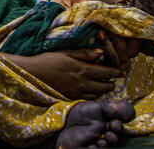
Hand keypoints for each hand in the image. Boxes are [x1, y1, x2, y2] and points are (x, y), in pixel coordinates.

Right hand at [2, 49, 124, 99]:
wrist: (32, 74)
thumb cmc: (48, 60)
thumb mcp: (66, 52)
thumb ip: (85, 53)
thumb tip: (101, 52)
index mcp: (82, 69)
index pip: (106, 72)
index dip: (116, 72)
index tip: (121, 72)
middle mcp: (81, 83)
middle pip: (104, 87)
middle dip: (111, 84)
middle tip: (113, 80)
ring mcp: (76, 93)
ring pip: (97, 95)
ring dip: (102, 91)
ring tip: (103, 86)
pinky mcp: (70, 99)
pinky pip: (86, 100)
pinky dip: (92, 97)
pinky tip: (90, 92)